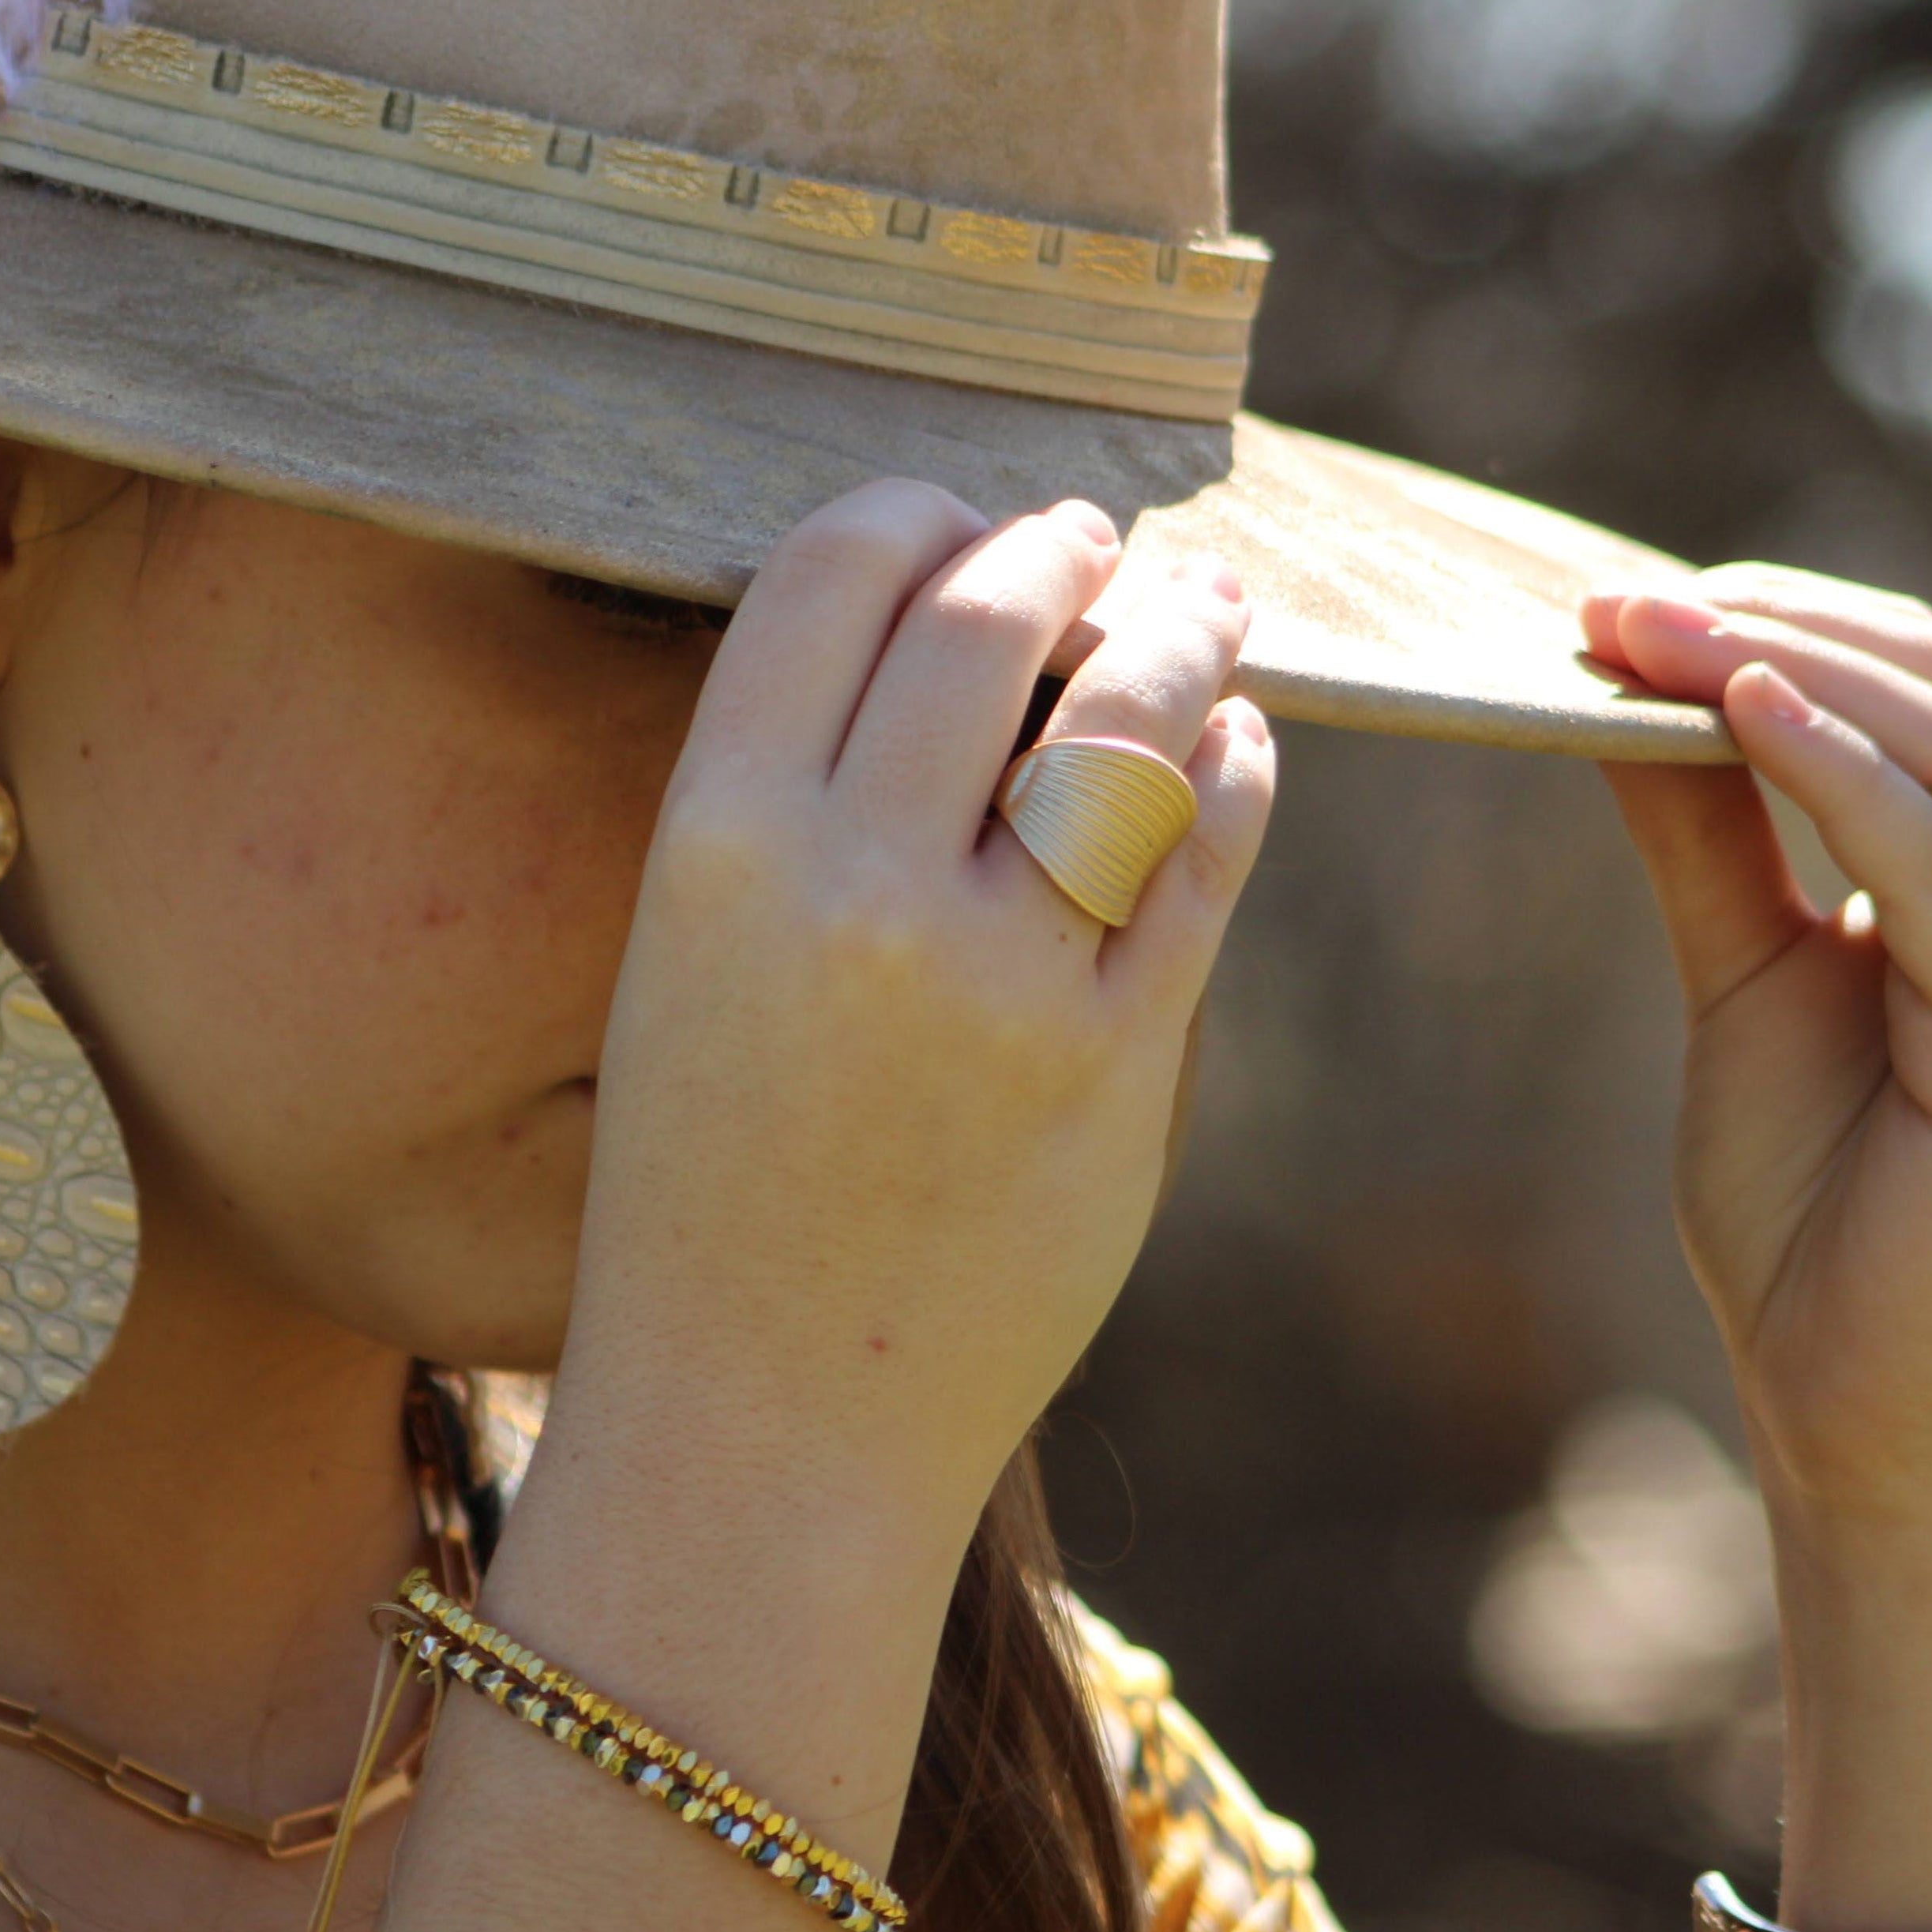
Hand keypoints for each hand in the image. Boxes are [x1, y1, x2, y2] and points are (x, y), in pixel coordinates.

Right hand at [388, 483, 1270, 1931]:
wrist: (761, 1421)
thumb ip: (804, 789)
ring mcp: (997, 978)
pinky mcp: (1118, 1065)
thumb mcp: (696, 950)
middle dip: (1056, 548)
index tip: (957, 518)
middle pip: (988, 615)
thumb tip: (966, 625)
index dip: (910, 511)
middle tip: (1090, 540)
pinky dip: (1234, 769)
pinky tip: (1235, 744)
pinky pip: (1205, 857)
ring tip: (1200, 607)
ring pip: (1129, 715)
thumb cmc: (708, 1170)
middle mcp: (851, 886)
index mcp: (714, 838)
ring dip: (1177, 630)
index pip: (829, 574)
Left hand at [1588, 567, 1931, 1931]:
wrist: (1859, 1408)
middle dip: (1765, 625)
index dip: (1779, 618)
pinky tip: (1733, 708)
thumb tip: (1626, 693)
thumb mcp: (1745, 971)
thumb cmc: (1816, 1203)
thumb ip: (1711, 834)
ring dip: (1780, 668)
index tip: (1618, 596)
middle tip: (1605, 599)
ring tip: (1640, 626)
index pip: (1924, 684)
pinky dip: (1834, 773)